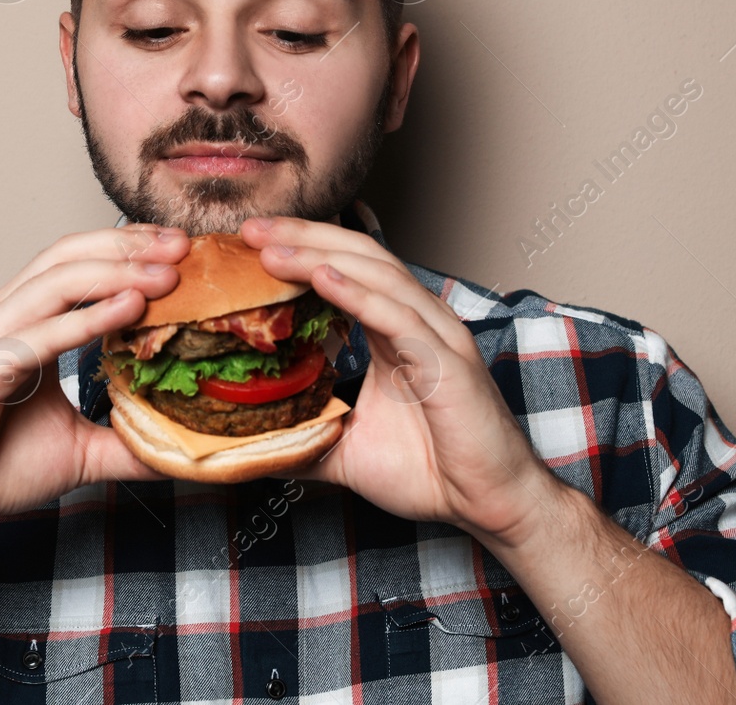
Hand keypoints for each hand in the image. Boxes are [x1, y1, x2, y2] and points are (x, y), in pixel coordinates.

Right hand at [0, 224, 190, 545]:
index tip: (180, 249)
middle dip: (129, 246)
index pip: (79, 263)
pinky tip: (130, 308)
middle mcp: (5, 316)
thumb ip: (128, 443)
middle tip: (183, 246)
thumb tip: (183, 452)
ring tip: (167, 273)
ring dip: (117, 272)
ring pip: (57, 283)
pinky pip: (40, 335)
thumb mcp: (80, 451)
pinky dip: (87, 319)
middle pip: (70, 256)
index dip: (128, 248)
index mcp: (25, 321)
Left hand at [240, 216, 561, 547]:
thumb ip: (302, 435)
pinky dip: (360, 294)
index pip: (345, 269)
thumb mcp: (347, 448)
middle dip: (302, 236)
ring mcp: (436, 337)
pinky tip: (323, 278)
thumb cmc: (431, 471)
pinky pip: (399, 318)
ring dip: (320, 256)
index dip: (300, 249)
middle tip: (251, 229)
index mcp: (394, 332)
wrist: (489, 505)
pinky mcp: (448, 363)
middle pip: (357, 255)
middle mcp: (416, 322)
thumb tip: (247, 445)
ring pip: (377, 275)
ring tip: (272, 250)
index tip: (249, 243)